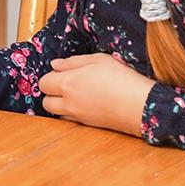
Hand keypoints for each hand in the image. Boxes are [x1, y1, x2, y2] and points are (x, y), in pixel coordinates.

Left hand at [37, 53, 155, 137]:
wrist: (141, 105)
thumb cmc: (121, 78)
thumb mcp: (98, 59)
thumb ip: (73, 61)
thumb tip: (55, 65)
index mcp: (67, 83)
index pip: (43, 83)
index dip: (51, 77)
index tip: (63, 73)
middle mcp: (68, 102)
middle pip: (45, 102)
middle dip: (51, 94)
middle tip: (66, 85)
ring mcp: (78, 116)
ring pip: (57, 114)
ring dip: (61, 105)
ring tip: (77, 96)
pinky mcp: (89, 126)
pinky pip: (71, 121)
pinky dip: (73, 114)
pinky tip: (87, 105)